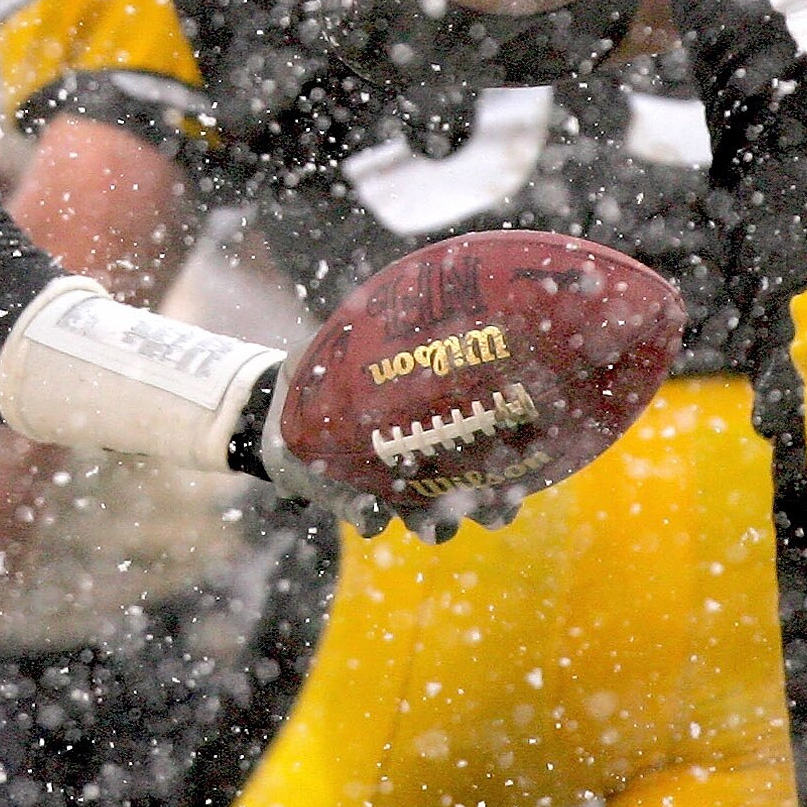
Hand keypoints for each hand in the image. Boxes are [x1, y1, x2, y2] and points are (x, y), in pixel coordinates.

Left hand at [254, 347, 533, 547]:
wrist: (280, 405)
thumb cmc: (335, 370)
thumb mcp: (361, 342)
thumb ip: (384, 324)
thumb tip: (420, 282)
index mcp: (436, 430)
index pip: (487, 452)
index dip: (512, 468)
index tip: (526, 472)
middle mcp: (422, 466)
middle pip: (469, 496)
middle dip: (487, 508)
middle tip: (495, 508)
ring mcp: (388, 488)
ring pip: (425, 518)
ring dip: (435, 525)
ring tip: (436, 525)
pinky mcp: (348, 499)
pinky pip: (365, 516)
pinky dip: (369, 516)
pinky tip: (373, 514)